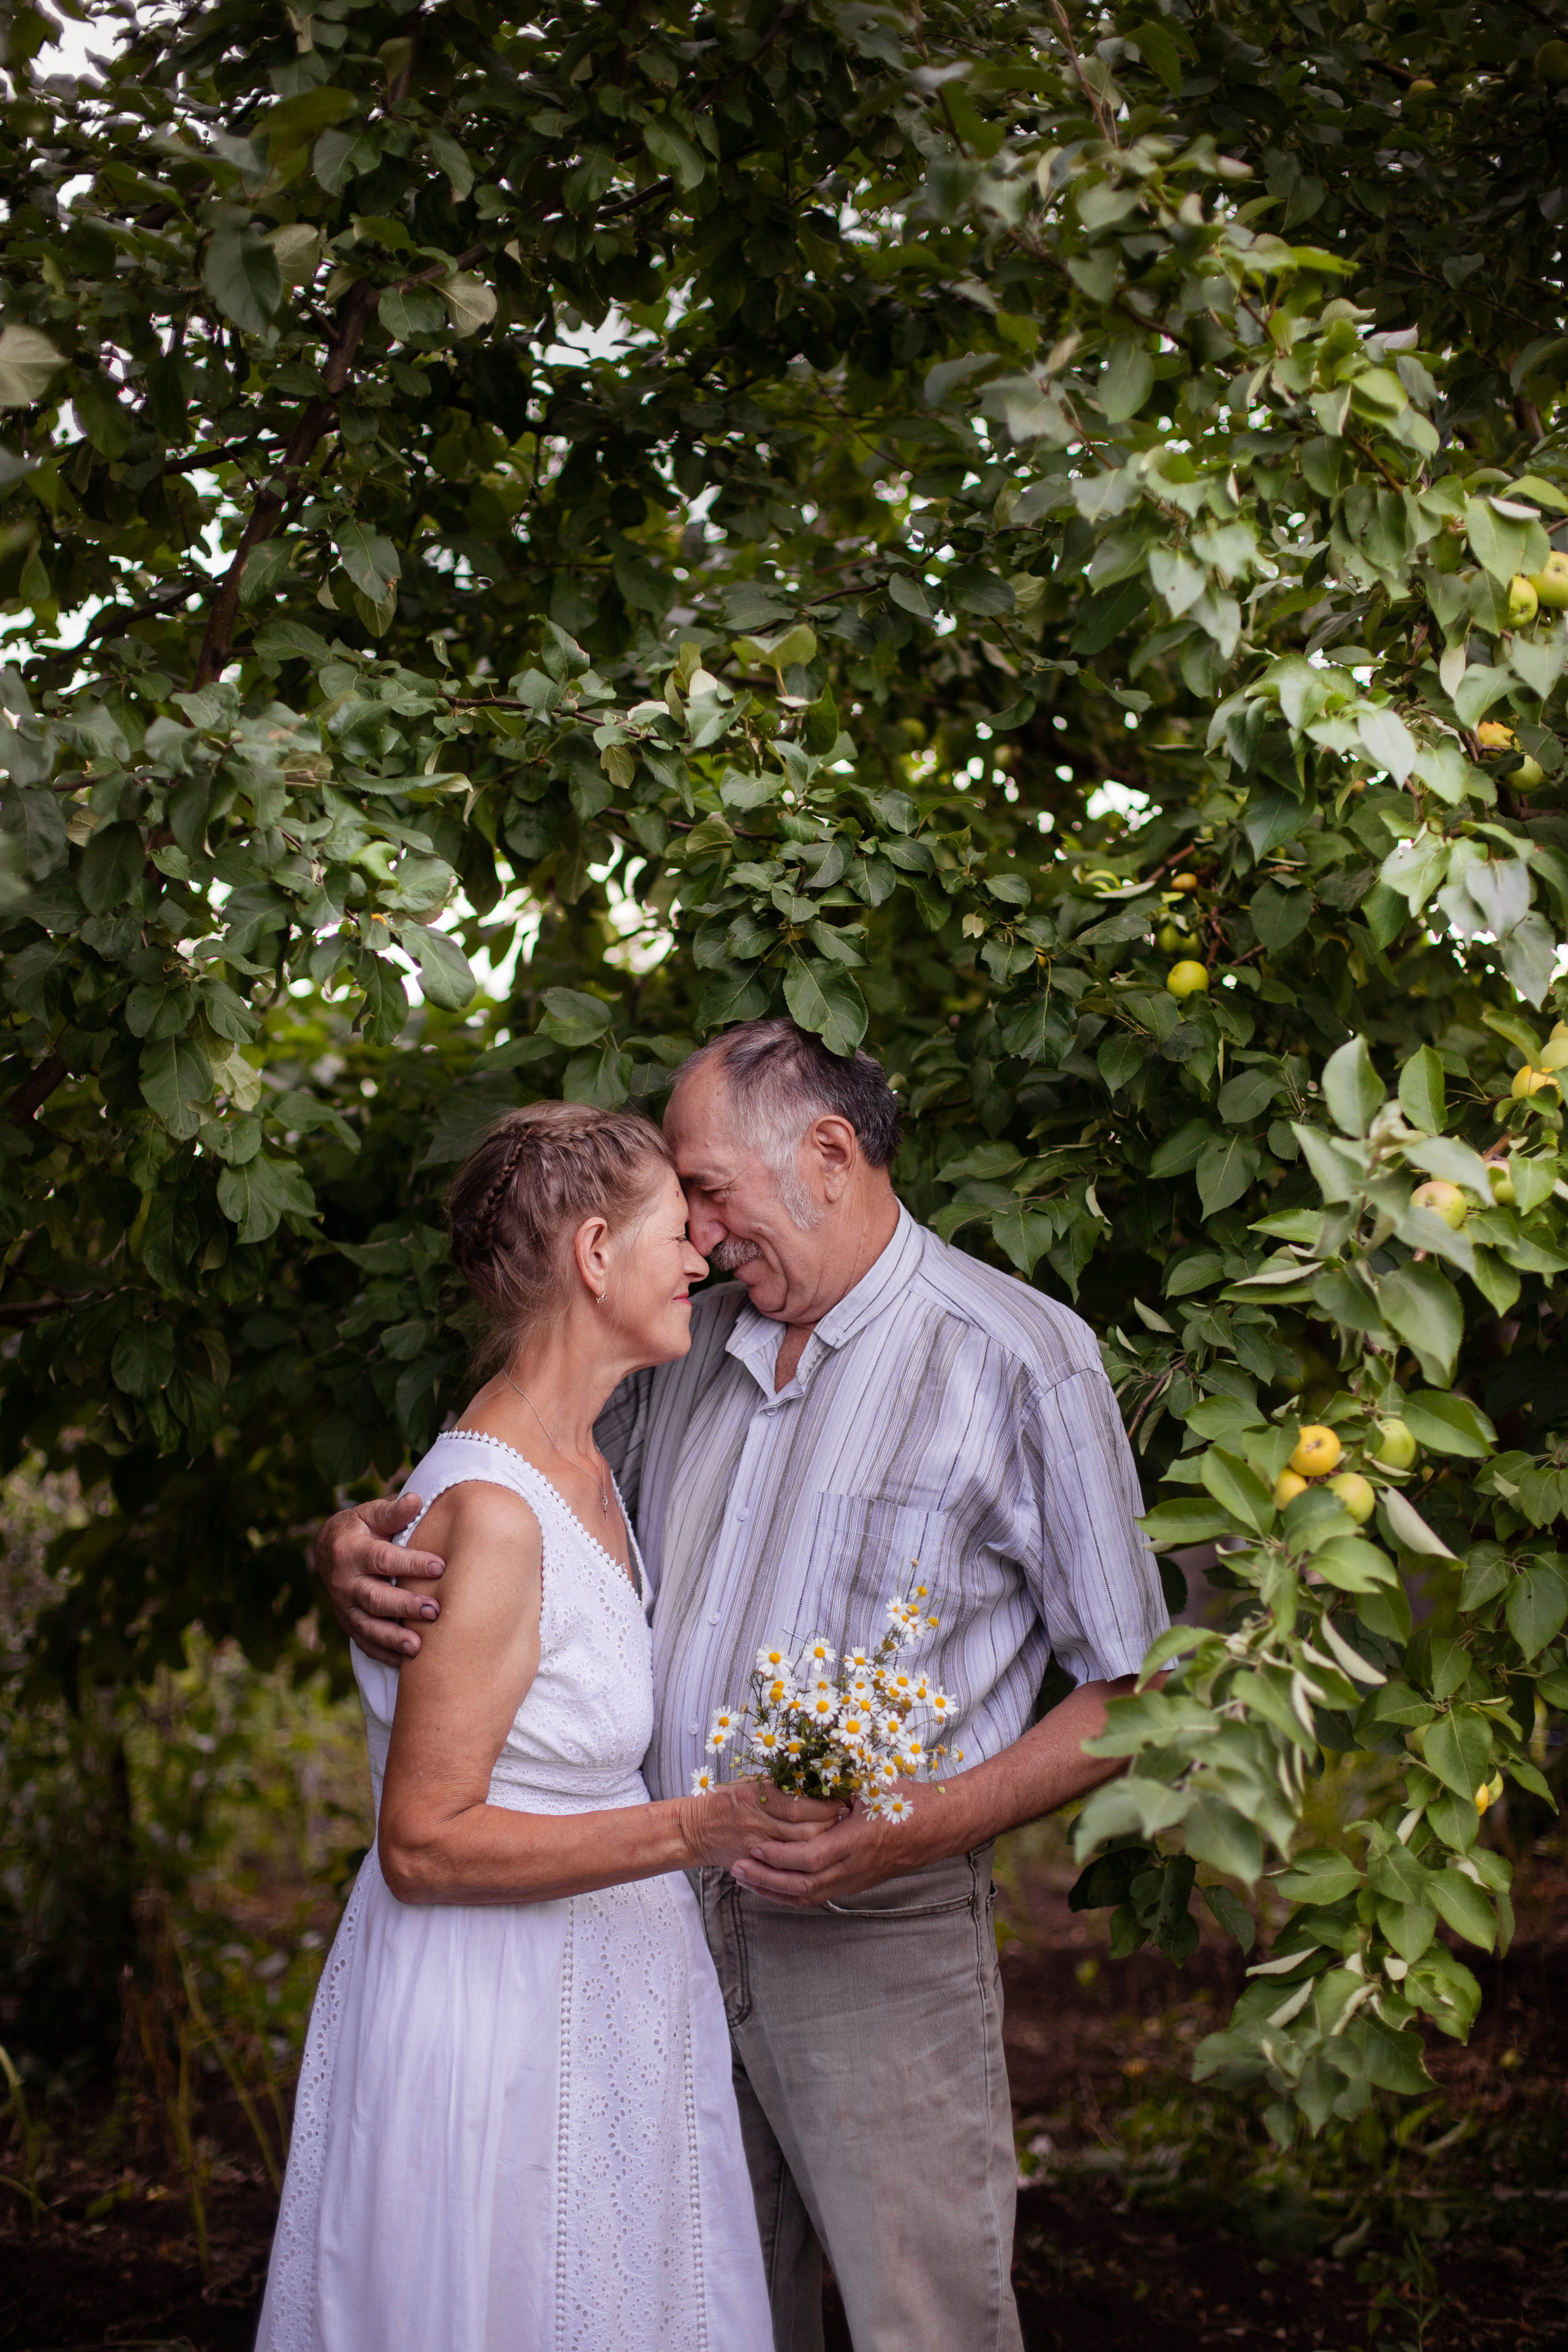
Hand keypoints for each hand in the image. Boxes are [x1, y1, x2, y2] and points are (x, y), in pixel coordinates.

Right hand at [313, 1492, 445, 1665]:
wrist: (329, 1549)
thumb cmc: (362, 1528)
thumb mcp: (371, 1513)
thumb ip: (393, 1511)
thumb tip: (416, 1500)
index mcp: (351, 1550)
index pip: (382, 1559)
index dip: (410, 1563)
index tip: (439, 1567)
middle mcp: (344, 1582)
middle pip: (374, 1597)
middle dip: (403, 1606)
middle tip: (434, 1611)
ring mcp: (344, 1607)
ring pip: (368, 1626)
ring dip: (393, 1637)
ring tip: (419, 1647)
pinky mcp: (348, 1624)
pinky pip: (365, 1643)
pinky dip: (384, 1653)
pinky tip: (407, 1663)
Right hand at [682, 1779, 844, 1872]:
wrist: (697, 1829)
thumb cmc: (726, 1800)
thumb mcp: (750, 1784)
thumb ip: (778, 1785)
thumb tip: (814, 1781)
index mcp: (758, 1795)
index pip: (801, 1804)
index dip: (826, 1805)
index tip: (841, 1800)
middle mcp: (758, 1821)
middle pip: (806, 1829)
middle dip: (830, 1825)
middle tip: (845, 1819)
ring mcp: (757, 1844)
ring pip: (800, 1848)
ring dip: (823, 1842)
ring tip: (836, 1834)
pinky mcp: (755, 1862)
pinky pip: (786, 1864)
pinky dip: (805, 1858)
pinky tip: (817, 1852)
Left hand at [728, 1784, 942, 1907]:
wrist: (940, 1827)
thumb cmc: (908, 1800)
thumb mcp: (873, 1784)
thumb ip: (839, 1781)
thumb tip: (803, 1766)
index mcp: (858, 1841)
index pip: (809, 1859)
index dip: (778, 1858)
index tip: (754, 1847)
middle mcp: (855, 1868)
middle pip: (802, 1886)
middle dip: (766, 1879)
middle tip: (737, 1868)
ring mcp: (855, 1880)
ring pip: (808, 1897)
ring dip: (774, 1891)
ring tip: (746, 1880)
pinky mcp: (856, 1884)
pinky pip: (818, 1897)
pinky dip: (791, 1895)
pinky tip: (772, 1886)